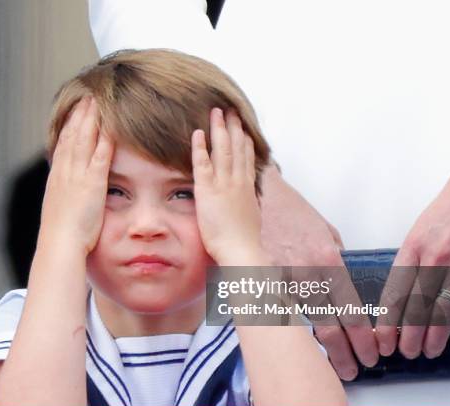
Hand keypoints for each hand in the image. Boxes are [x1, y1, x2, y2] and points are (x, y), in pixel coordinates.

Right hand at [38, 96, 114, 254]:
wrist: (59, 244)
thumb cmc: (62, 236)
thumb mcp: (62, 212)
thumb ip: (68, 199)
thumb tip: (73, 197)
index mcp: (57, 178)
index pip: (62, 145)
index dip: (68, 126)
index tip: (74, 112)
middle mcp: (65, 172)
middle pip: (71, 136)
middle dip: (79, 115)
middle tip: (85, 97)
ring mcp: (78, 176)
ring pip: (84, 140)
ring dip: (90, 119)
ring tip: (96, 101)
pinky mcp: (93, 183)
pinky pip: (100, 155)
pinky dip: (104, 138)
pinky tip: (111, 125)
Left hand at [191, 107, 263, 265]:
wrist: (241, 250)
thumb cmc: (244, 241)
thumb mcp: (251, 217)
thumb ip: (248, 204)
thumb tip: (249, 201)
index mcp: (247, 188)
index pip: (246, 157)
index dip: (244, 140)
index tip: (242, 127)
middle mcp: (237, 181)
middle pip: (237, 147)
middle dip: (233, 127)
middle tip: (230, 110)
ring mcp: (224, 184)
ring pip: (222, 150)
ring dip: (219, 129)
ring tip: (216, 112)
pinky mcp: (208, 191)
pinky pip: (203, 164)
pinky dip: (201, 147)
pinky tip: (198, 133)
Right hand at [258, 164, 378, 379]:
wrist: (256, 195)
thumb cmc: (292, 211)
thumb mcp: (326, 231)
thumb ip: (336, 259)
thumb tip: (341, 283)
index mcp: (327, 261)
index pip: (350, 311)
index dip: (362, 339)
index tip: (370, 354)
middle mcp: (305, 275)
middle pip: (328, 327)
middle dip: (344, 353)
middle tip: (355, 369)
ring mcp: (279, 280)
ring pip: (302, 325)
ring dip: (319, 347)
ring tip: (333, 362)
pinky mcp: (259, 281)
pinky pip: (278, 311)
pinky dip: (290, 329)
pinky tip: (299, 342)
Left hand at [377, 171, 449, 358]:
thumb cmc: (445, 215)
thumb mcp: (419, 235)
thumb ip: (410, 264)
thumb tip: (398, 297)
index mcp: (412, 249)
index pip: (395, 292)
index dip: (388, 320)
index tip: (381, 339)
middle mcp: (434, 258)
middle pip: (416, 306)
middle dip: (408, 335)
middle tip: (403, 353)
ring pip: (442, 309)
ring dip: (431, 335)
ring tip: (424, 351)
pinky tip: (446, 335)